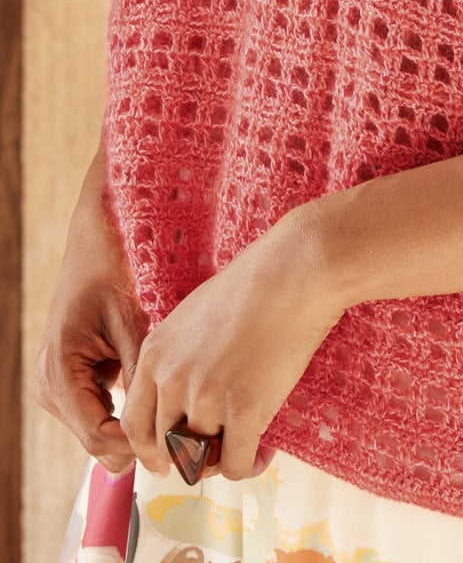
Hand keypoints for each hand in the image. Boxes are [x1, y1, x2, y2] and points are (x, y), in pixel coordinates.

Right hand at [34, 146, 148, 475]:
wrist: (94, 240)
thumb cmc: (110, 271)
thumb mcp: (130, 322)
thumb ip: (138, 374)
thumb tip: (159, 424)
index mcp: (59, 374)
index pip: (97, 437)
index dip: (138, 447)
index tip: (179, 445)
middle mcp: (51, 386)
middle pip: (97, 439)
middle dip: (139, 440)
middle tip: (187, 436)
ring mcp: (58, 384)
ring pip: (100, 428)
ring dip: (135, 425)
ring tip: (178, 414)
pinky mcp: (71, 379)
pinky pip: (100, 408)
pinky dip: (128, 408)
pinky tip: (160, 395)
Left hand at [118, 204, 343, 480]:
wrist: (295, 272)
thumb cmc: (254, 284)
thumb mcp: (194, 316)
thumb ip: (178, 358)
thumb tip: (183, 400)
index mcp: (155, 355)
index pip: (133, 423)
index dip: (149, 450)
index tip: (164, 461)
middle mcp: (171, 380)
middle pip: (167, 447)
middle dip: (190, 458)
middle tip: (216, 454)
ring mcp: (206, 398)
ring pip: (203, 459)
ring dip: (224, 458)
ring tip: (248, 446)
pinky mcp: (244, 410)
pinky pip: (236, 463)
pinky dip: (250, 465)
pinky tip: (264, 452)